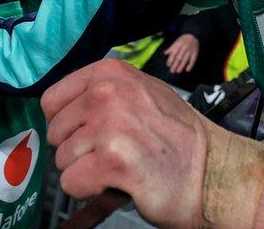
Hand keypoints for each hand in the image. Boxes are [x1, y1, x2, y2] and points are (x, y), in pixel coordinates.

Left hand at [42, 59, 209, 227]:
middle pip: (55, 132)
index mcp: (112, 73)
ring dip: (86, 170)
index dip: (66, 123)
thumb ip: (105, 90)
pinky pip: (72, 182)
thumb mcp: (143, 92)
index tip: (87, 133)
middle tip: (111, 153)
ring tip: (120, 166)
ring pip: (63, 160)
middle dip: (77, 150)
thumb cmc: (178, 137)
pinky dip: (90, 190)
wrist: (211, 171)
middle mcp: (109, 93)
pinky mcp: (114, 161)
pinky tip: (117, 182)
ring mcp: (112, 126)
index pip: (52, 100)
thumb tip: (65, 105)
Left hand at [164, 33, 199, 73]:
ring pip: (185, 60)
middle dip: (175, 65)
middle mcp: (184, 48)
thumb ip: (171, 48)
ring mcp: (190, 51)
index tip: (168, 65)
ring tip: (178, 71)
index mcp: (178, 45)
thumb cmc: (183, 40)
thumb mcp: (176, 42)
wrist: (194, 35)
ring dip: (181, 66)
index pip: (174, 53)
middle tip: (172, 71)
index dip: (170, 59)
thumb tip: (165, 53)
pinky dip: (190, 65)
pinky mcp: (195, 53)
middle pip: (179, 58)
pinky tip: (187, 70)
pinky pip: (193, 60)